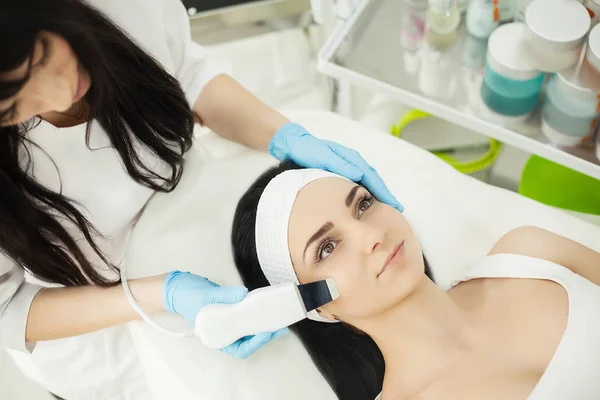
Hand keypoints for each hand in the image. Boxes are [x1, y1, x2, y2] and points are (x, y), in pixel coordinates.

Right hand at [163, 271, 287, 357]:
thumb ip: (224, 296)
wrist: (179, 287)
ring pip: (250, 328)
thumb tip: (244, 294)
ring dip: (264, 324)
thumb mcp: (205, 296)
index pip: (239, 348)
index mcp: (216, 337)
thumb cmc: (188, 297)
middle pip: (249, 339)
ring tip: (278, 318)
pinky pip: (247, 315)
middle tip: (280, 327)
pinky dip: (257, 312)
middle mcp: (225, 332)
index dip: (254, 343)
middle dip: (266, 335)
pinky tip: (266, 307)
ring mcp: (229, 322)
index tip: (265, 333)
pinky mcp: (232, 310)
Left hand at [269, 122, 402, 210]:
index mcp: (351, 159)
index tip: (393, 204)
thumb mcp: (322, 157)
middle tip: (397, 209)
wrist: (294, 144)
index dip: (383, 192)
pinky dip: (367, 192)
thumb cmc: (307, 150)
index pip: (372, 178)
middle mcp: (353, 162)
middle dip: (386, 194)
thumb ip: (340, 165)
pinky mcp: (342, 171)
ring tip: (387, 207)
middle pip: (374, 180)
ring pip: (368, 182)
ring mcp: (348, 166)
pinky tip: (367, 201)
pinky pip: (359, 183)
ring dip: (378, 194)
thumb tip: (359, 175)